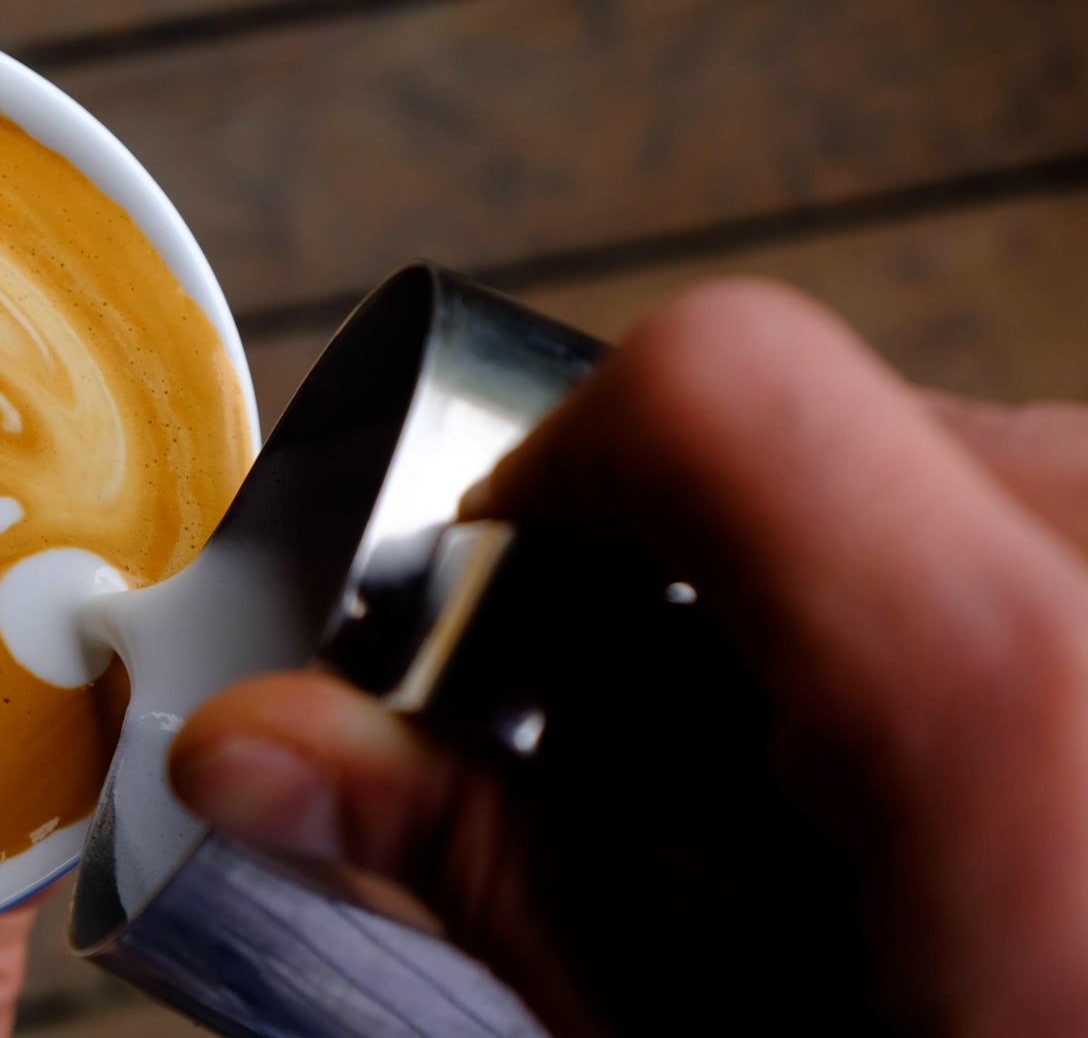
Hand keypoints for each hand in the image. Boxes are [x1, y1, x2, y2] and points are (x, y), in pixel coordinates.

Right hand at [170, 280, 1087, 1034]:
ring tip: (854, 838)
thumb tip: (255, 751)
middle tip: (679, 785)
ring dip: (834, 624)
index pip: (717, 389)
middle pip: (818, 435)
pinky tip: (971, 818)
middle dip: (684, 588)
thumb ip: (482, 874)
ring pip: (940, 475)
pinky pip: (1048, 525)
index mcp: (1001, 692)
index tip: (517, 598)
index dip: (566, 471)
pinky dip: (962, 633)